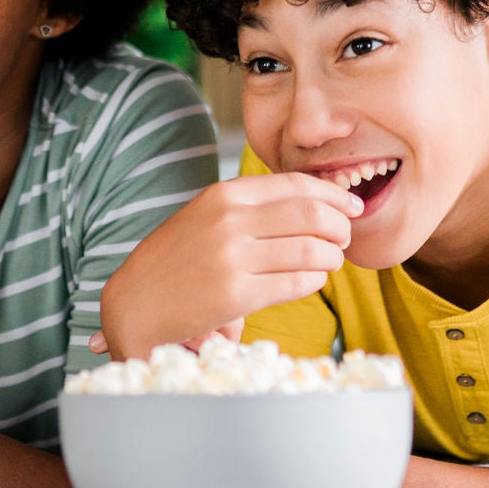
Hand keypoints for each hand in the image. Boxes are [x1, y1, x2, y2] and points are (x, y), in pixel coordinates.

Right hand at [96, 173, 361, 359]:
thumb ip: (252, 206)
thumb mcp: (207, 216)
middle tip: (344, 238)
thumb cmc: (176, 260)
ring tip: (329, 262)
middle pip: (312, 214)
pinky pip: (297, 283)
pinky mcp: (236, 295)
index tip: (352, 206)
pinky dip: (314, 280)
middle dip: (340, 226)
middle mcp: (229, 220)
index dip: (334, 194)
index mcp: (224, 194)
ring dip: (331, 257)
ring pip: (311, 250)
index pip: (296, 184)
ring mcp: (232, 258)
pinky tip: (311, 280)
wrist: (135, 303)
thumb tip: (316, 203)